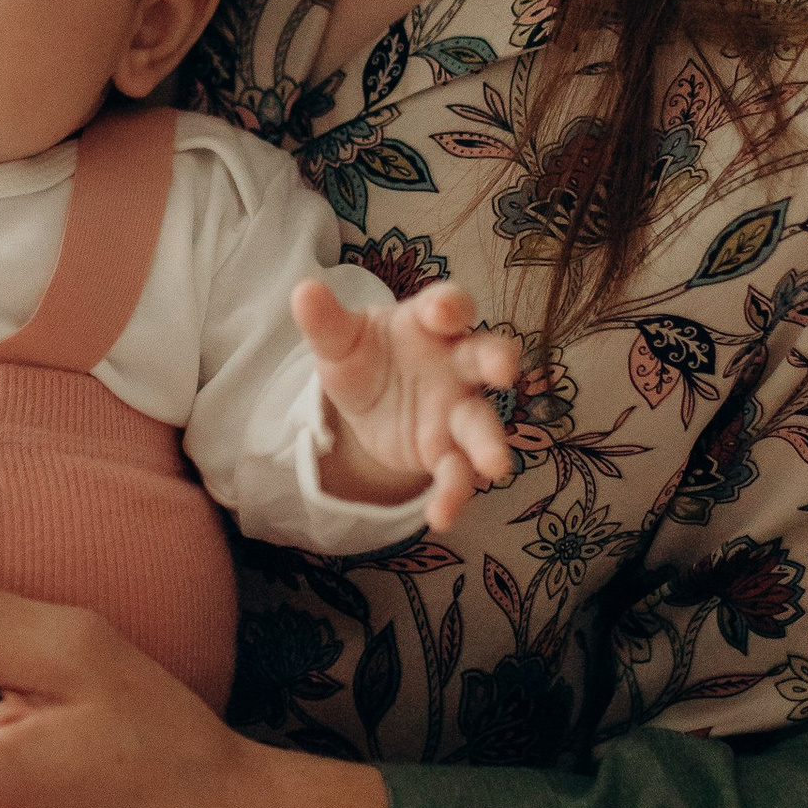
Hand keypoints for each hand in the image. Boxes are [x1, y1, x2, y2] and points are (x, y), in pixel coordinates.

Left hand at [296, 273, 517, 532]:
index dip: (450, 306)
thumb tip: (303, 290)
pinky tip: (441, 516)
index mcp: (428, 323)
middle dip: (497, 361)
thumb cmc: (363, 356)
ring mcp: (456, 408)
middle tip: (504, 372)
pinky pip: (456, 472)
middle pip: (484, 356)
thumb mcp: (339, 341)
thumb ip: (326, 321)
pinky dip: (453, 495)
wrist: (366, 404)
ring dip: (489, 443)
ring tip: (495, 466)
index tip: (443, 313)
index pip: (449, 304)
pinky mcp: (447, 450)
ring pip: (480, 423)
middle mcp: (455, 362)